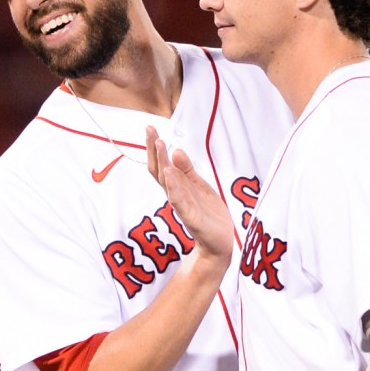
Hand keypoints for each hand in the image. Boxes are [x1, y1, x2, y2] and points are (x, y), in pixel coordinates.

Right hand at [146, 126, 234, 260]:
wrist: (219, 242)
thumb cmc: (208, 214)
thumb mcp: (199, 186)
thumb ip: (187, 170)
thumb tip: (175, 149)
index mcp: (177, 187)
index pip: (161, 164)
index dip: (155, 147)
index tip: (150, 128)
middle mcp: (176, 195)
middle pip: (160, 170)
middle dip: (155, 150)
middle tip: (150, 130)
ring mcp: (182, 206)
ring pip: (168, 183)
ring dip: (163, 164)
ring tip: (160, 144)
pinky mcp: (192, 218)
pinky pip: (180, 201)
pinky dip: (174, 187)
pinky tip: (170, 174)